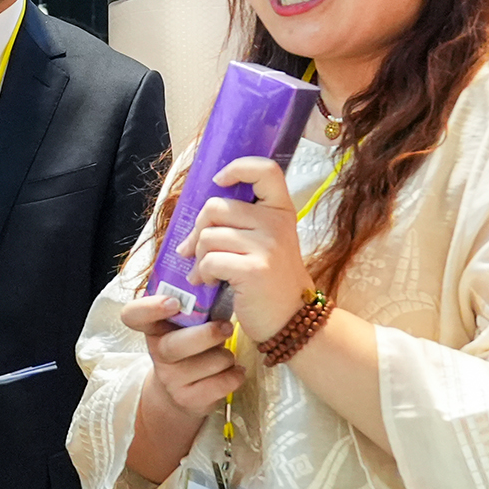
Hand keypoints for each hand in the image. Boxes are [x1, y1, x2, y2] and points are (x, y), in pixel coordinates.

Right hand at [118, 291, 243, 483]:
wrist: (185, 391)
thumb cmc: (192, 343)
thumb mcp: (187, 322)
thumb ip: (195, 301)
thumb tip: (219, 267)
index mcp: (153, 327)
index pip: (133, 315)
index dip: (150, 308)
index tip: (174, 302)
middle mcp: (158, 353)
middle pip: (175, 345)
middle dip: (207, 335)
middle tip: (227, 327)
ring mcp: (170, 379)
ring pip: (206, 364)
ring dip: (226, 356)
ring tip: (228, 353)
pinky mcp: (188, 399)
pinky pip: (219, 385)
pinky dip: (234, 375)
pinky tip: (234, 370)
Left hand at [182, 156, 316, 343]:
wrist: (292, 320)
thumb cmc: (271, 280)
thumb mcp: (267, 242)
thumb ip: (242, 223)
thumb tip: (197, 220)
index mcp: (281, 210)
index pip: (265, 170)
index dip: (237, 168)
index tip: (219, 181)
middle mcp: (277, 223)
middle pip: (216, 207)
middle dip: (198, 230)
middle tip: (195, 250)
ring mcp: (267, 246)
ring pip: (208, 236)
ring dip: (197, 256)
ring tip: (204, 271)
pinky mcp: (254, 269)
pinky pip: (209, 260)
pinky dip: (201, 274)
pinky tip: (209, 283)